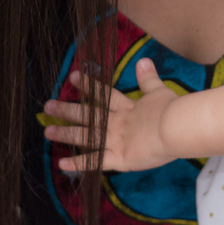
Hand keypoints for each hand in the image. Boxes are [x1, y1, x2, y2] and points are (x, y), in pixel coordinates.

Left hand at [42, 58, 179, 172]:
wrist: (176, 128)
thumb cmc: (172, 110)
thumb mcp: (159, 91)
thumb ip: (149, 78)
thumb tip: (143, 60)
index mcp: (128, 107)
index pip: (104, 94)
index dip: (88, 86)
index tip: (72, 77)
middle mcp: (117, 123)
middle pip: (88, 115)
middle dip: (67, 110)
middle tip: (47, 105)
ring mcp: (116, 141)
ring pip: (86, 136)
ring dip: (66, 133)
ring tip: (48, 131)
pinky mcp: (120, 159)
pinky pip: (96, 162)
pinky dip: (79, 164)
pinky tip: (61, 164)